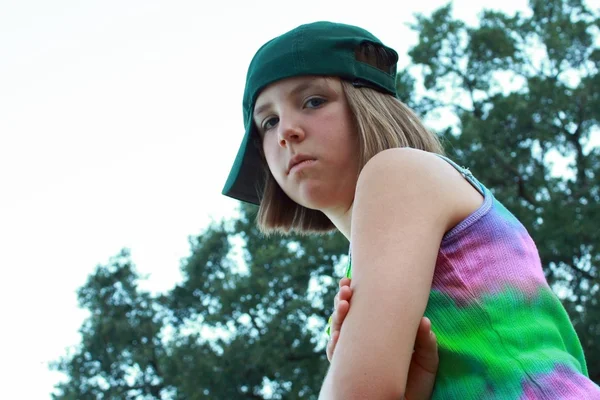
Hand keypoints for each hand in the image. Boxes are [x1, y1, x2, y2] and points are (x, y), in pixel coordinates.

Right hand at [326, 278, 438, 398]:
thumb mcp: (426, 362)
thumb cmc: (416, 384)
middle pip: (347, 316)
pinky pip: (336, 356)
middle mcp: (363, 342)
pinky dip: (334, 344)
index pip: (366, 309)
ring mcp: (353, 355)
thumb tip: (424, 321)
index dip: (357, 294)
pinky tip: (338, 335)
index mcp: (380, 333)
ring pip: (339, 331)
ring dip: (338, 316)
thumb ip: (426, 343)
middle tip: (344, 289)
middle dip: (342, 300)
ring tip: (342, 304)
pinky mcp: (348, 371)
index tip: (351, 280)